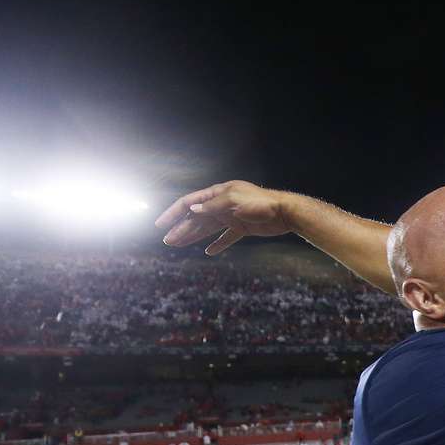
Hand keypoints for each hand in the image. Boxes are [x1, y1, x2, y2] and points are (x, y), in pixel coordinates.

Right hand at [155, 180, 293, 254]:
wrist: (285, 212)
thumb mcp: (233, 201)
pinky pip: (226, 237)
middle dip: (181, 228)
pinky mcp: (242, 227)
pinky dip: (218, 243)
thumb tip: (191, 209)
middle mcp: (222, 204)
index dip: (173, 213)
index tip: (160, 225)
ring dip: (194, 236)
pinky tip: (209, 251)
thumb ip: (212, 206)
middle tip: (168, 241)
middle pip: (196, 217)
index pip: (189, 202)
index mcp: (218, 193)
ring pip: (208, 228)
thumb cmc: (260, 203)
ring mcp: (232, 216)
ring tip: (179, 245)